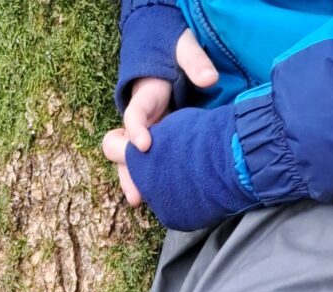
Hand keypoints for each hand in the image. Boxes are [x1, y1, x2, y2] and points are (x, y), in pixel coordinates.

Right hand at [105, 30, 218, 204]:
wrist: (171, 58)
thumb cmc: (176, 54)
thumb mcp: (184, 49)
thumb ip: (195, 61)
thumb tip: (210, 79)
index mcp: (145, 98)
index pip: (134, 115)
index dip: (136, 130)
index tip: (146, 144)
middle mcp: (140, 120)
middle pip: (123, 147)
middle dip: (127, 168)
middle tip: (136, 192)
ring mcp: (146, 133)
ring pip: (130, 161)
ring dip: (133, 181)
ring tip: (139, 200)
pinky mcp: (157, 142)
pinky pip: (147, 163)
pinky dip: (149, 178)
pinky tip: (159, 195)